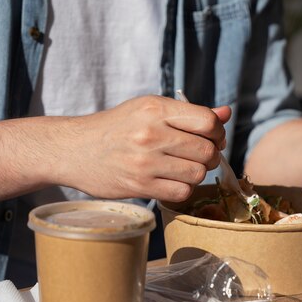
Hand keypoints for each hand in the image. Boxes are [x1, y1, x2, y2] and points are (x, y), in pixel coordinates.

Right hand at [58, 95, 230, 201]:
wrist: (74, 149)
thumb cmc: (118, 127)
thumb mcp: (150, 109)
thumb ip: (190, 113)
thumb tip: (227, 113)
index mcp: (155, 109)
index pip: (208, 121)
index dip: (216, 132)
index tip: (209, 137)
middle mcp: (151, 134)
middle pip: (207, 151)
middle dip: (209, 155)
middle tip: (196, 154)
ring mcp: (145, 162)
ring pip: (198, 174)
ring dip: (196, 173)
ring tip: (182, 167)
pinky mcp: (140, 186)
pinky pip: (182, 192)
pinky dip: (182, 188)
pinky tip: (171, 180)